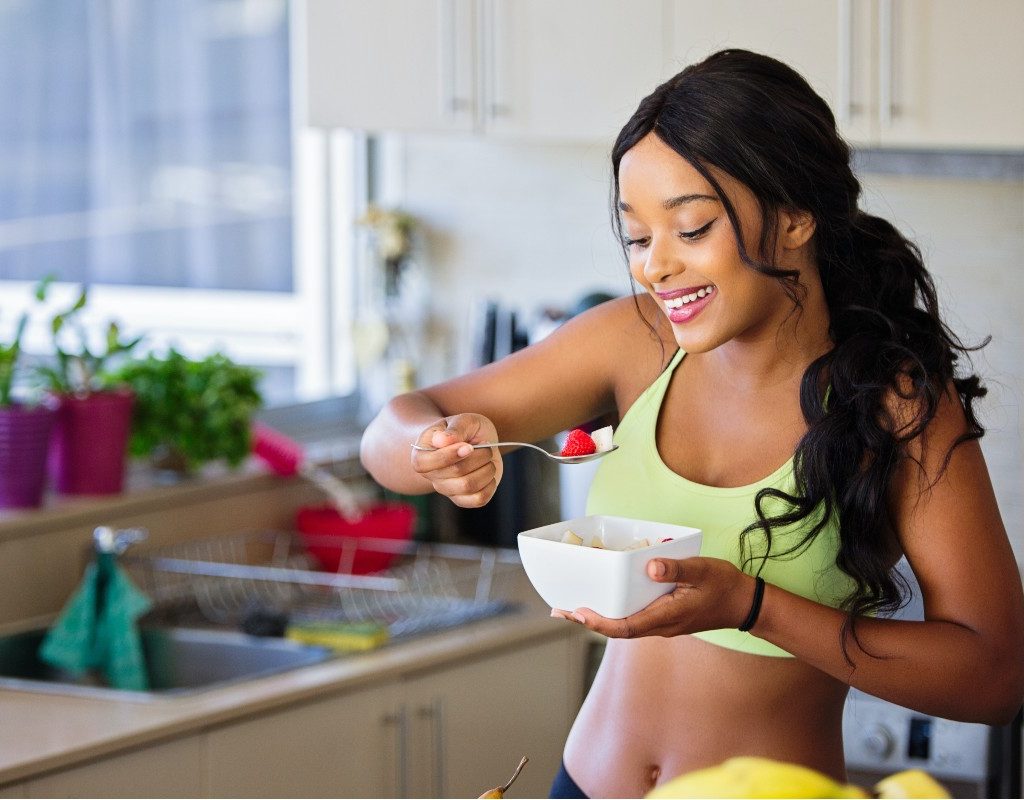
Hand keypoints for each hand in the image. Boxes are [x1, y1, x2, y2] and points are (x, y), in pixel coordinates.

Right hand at [410, 413, 503, 507]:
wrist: (473, 441)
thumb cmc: (464, 430)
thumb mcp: (462, 421)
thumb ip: (454, 429)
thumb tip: (441, 441)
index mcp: (422, 456)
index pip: (431, 462)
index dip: (452, 454)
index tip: (469, 446)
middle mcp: (432, 476)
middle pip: (457, 472)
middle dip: (479, 456)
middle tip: (485, 445)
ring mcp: (447, 490)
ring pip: (469, 486)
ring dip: (486, 469)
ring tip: (487, 458)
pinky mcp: (463, 499)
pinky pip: (479, 499)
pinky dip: (490, 484)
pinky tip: (488, 472)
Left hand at [551, 557, 755, 637]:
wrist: (744, 603)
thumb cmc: (723, 585)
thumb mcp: (703, 570)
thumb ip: (677, 569)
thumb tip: (651, 567)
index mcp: (666, 617)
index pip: (624, 627)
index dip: (599, 622)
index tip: (578, 613)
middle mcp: (659, 626)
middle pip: (616, 629)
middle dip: (588, 621)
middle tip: (560, 610)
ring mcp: (661, 624)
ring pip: (623, 625)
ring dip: (598, 618)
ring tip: (572, 607)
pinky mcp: (663, 618)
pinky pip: (632, 619)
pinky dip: (613, 612)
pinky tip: (604, 601)